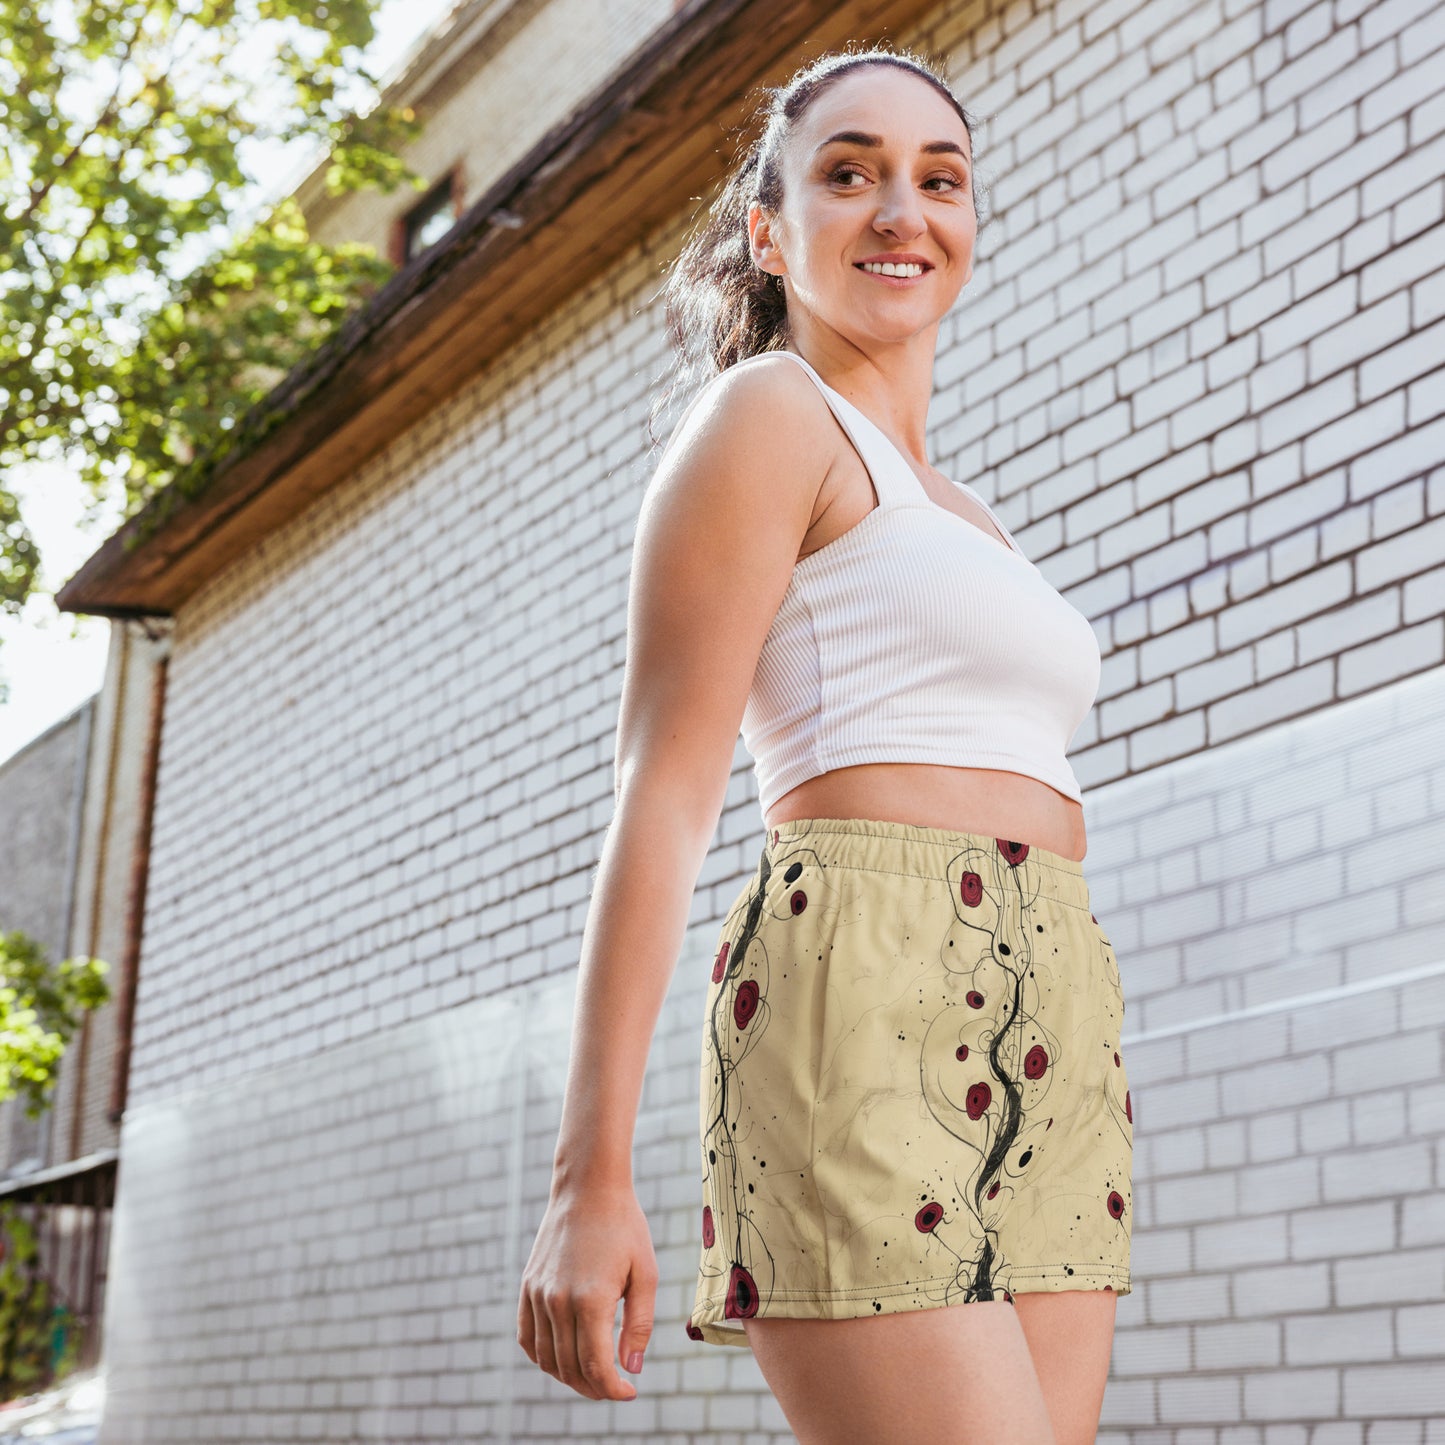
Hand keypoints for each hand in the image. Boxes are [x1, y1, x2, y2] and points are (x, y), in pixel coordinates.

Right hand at [517, 1181, 656, 1400]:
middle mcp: (557, 1301)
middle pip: (570, 1368)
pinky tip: (561, 1358)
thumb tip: (631, 1368)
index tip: (629, 1392)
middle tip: (614, 1387)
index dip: (612, 1389)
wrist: (588, 1187)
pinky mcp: (527, 1285)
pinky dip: (541, 1357)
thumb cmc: (624, 1227)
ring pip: (546, 1358)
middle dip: (594, 1387)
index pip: (595, 1366)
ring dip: (568, 1377)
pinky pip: (526, 1337)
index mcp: (590, 1300)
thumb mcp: (645, 1273)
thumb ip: (640, 1324)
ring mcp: (538, 1294)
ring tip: (592, 1376)